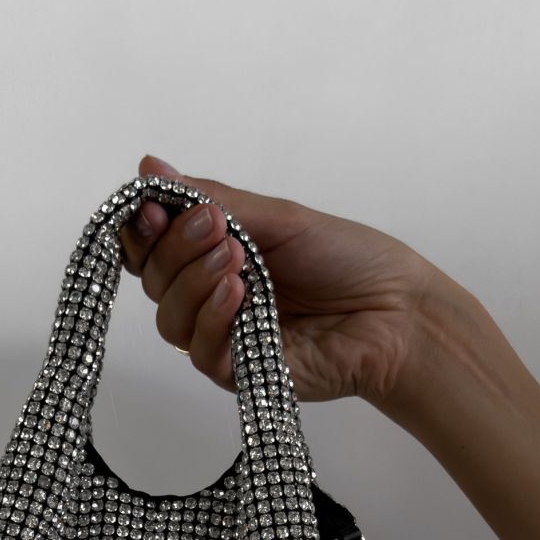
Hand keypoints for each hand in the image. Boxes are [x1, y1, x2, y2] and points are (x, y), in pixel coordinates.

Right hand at [115, 152, 435, 408]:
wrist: (397, 311)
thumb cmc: (348, 261)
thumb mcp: (278, 217)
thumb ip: (211, 198)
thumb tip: (149, 166)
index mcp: (216, 255)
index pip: (152, 247)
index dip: (143, 228)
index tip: (153, 206)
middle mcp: (212, 297)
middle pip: (154, 281)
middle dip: (176, 248)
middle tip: (217, 227)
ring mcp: (225, 337)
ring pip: (170, 319)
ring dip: (194, 283)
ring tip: (238, 258)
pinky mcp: (242, 374)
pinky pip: (202, 352)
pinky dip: (213, 319)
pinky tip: (240, 293)